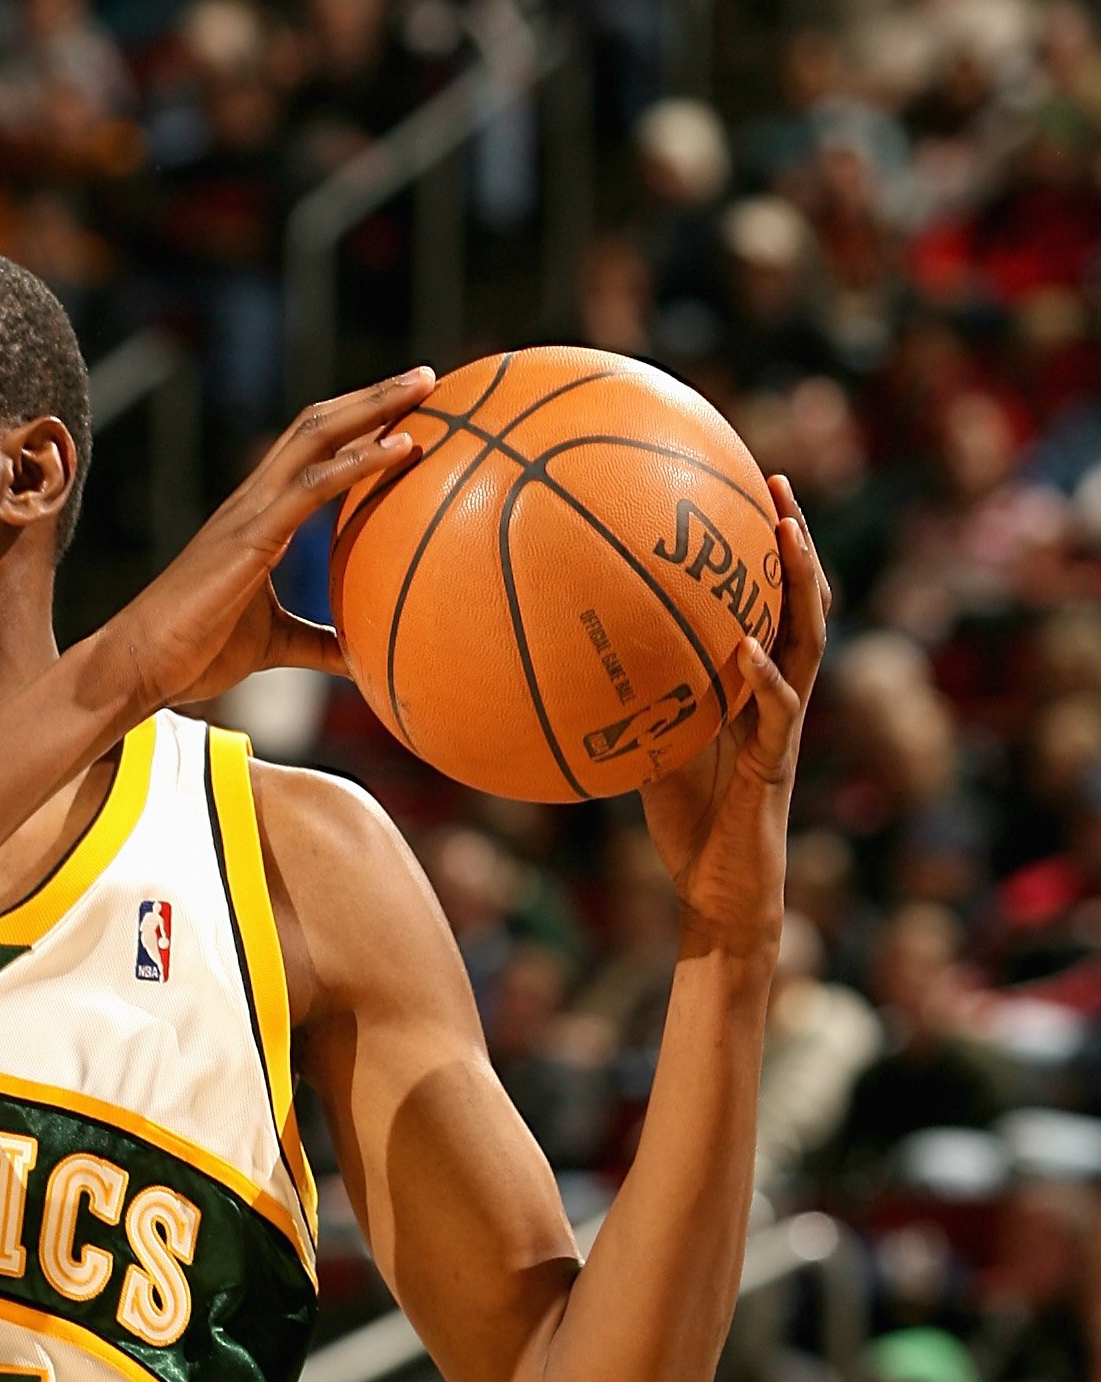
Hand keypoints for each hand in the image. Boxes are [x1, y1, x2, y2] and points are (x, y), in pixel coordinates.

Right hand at [97, 372, 434, 712]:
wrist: (142, 663)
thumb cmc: (197, 653)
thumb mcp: (275, 645)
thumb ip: (318, 643)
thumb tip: (364, 658)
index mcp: (259, 515)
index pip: (313, 449)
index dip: (356, 422)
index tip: (407, 409)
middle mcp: (255, 499)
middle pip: (320, 423)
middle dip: (374, 395)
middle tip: (428, 378)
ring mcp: (251, 511)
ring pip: (317, 435)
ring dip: (374, 406)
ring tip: (425, 387)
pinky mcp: (251, 535)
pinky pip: (312, 486)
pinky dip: (359, 461)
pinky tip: (401, 447)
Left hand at [640, 474, 830, 960]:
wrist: (719, 900)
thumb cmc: (688, 832)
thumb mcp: (649, 753)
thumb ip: (634, 709)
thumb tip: (573, 666)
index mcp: (755, 691)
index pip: (773, 605)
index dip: (769, 551)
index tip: (749, 488)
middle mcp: (779, 700)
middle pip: (803, 604)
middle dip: (796, 541)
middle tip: (778, 481)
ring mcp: (784, 731)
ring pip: (807, 642)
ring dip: (800, 583)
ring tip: (784, 532)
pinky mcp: (776, 768)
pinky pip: (776, 714)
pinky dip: (760, 678)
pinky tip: (743, 646)